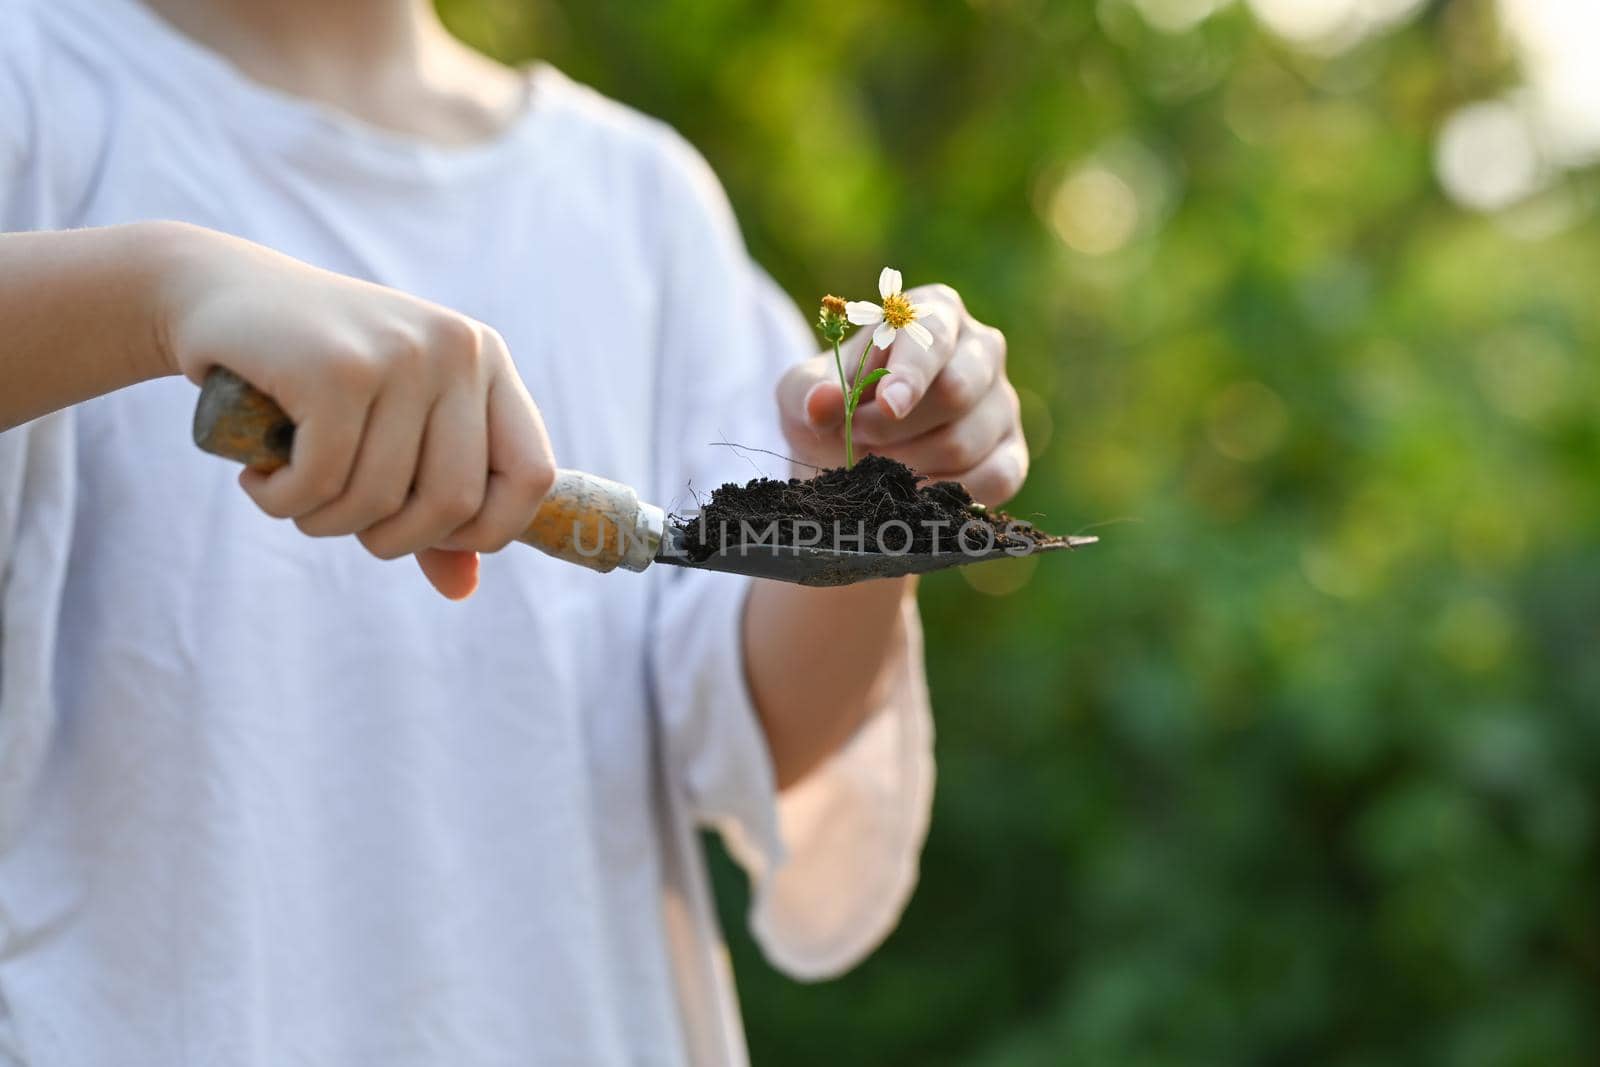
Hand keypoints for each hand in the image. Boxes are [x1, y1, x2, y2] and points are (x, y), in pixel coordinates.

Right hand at [158, 227, 556, 598]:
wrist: (216, 293)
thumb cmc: (314, 376)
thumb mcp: (388, 431)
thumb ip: (432, 507)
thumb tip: (463, 589)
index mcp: (487, 362)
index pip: (534, 476)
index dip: (489, 529)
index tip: (428, 531)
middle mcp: (456, 350)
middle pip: (456, 503)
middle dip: (393, 540)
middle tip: (341, 519)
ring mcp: (398, 352)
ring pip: (380, 500)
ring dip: (324, 522)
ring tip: (292, 493)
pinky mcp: (333, 366)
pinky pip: (321, 482)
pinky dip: (282, 502)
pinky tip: (259, 479)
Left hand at [777, 284, 1026, 505]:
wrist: (849, 453)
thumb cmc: (835, 406)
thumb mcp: (804, 392)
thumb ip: (810, 392)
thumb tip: (822, 404)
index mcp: (934, 312)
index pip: (932, 338)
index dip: (910, 374)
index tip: (886, 405)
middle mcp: (980, 350)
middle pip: (956, 390)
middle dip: (896, 428)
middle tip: (857, 442)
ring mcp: (1002, 403)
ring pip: (964, 441)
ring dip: (908, 465)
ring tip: (875, 466)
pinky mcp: (1012, 454)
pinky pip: (994, 479)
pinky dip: (945, 495)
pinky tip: (911, 494)